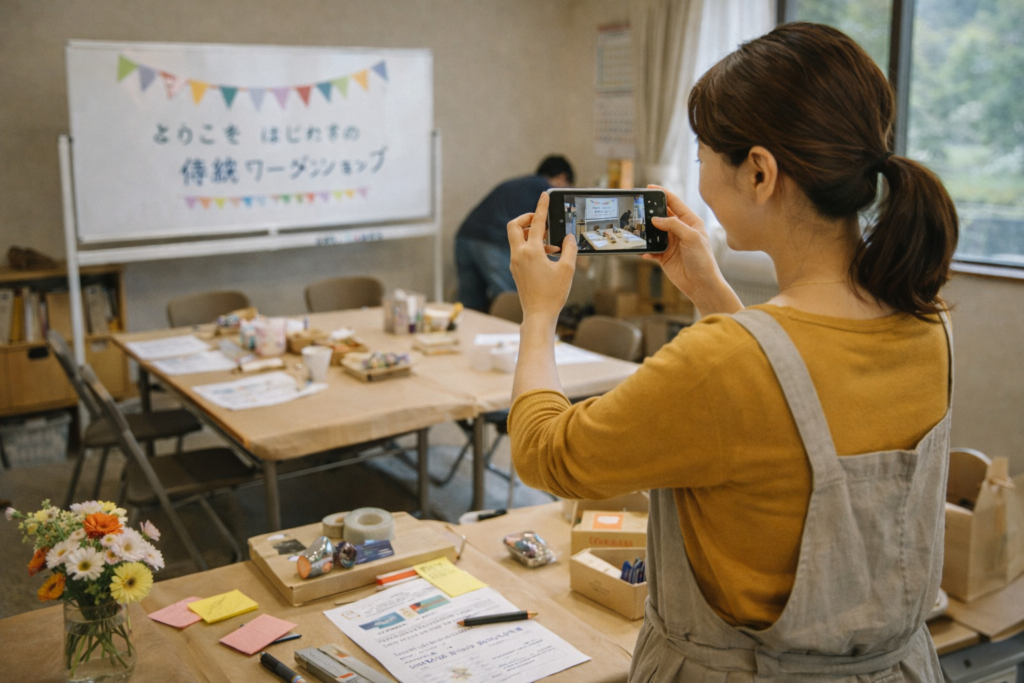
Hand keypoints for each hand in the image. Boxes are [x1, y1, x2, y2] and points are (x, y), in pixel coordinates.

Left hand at [507, 192, 577, 324]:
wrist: (538, 315)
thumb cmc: (552, 294)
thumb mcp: (567, 269)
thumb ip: (570, 248)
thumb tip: (568, 237)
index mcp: (531, 252)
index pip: (536, 222)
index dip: (541, 207)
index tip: (544, 195)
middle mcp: (519, 255)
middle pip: (514, 226)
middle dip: (526, 218)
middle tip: (540, 220)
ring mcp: (515, 263)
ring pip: (517, 239)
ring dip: (532, 234)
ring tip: (553, 243)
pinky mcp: (516, 270)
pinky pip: (521, 251)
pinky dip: (532, 247)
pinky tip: (548, 256)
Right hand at [644, 185, 741, 314]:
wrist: (701, 285)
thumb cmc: (703, 260)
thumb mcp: (692, 238)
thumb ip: (674, 225)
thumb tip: (656, 219)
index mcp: (690, 221)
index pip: (675, 203)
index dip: (662, 194)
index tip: (650, 187)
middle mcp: (680, 230)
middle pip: (662, 215)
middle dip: (650, 212)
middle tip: (639, 208)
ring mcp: (671, 242)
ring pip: (654, 232)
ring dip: (646, 231)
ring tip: (638, 230)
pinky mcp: (664, 256)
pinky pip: (651, 249)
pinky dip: (646, 250)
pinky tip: (645, 252)